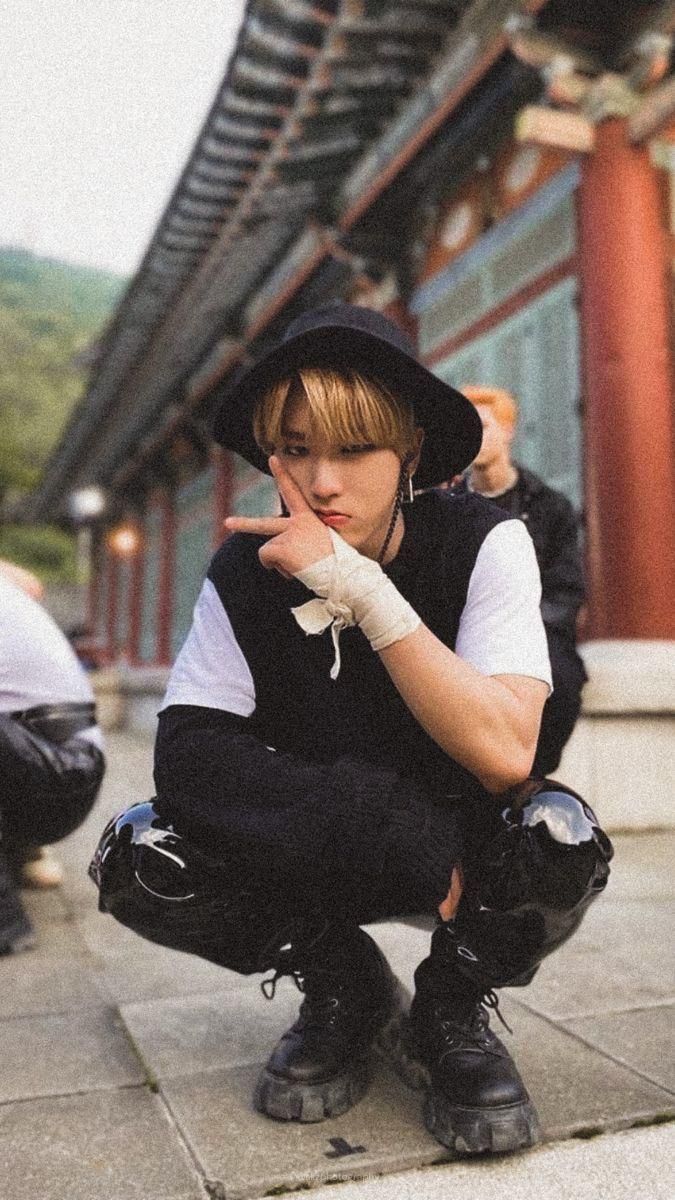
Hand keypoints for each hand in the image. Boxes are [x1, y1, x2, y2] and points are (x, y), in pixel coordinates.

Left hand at [223, 456, 333, 576]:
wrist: (340, 572)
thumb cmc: (336, 561)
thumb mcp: (324, 541)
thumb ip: (305, 538)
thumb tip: (289, 551)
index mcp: (308, 519)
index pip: (293, 492)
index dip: (282, 475)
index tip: (273, 458)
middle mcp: (296, 523)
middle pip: (264, 524)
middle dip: (244, 524)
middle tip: (228, 523)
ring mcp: (288, 535)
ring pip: (268, 550)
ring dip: (279, 562)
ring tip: (299, 566)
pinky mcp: (281, 548)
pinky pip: (265, 558)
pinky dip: (275, 567)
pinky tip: (293, 571)